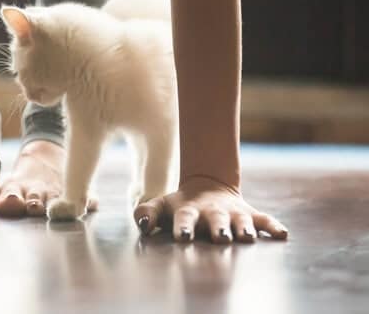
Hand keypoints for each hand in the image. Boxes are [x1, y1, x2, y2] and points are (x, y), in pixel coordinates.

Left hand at [133, 175, 287, 243]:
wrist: (207, 186)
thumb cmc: (180, 206)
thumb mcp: (161, 206)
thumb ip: (146, 213)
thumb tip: (141, 223)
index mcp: (189, 211)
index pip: (184, 219)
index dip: (183, 227)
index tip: (183, 237)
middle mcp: (212, 213)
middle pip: (216, 221)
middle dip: (219, 229)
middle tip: (221, 238)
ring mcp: (232, 213)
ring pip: (241, 221)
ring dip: (244, 229)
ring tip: (248, 237)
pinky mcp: (249, 214)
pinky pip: (264, 219)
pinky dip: (273, 225)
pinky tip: (282, 234)